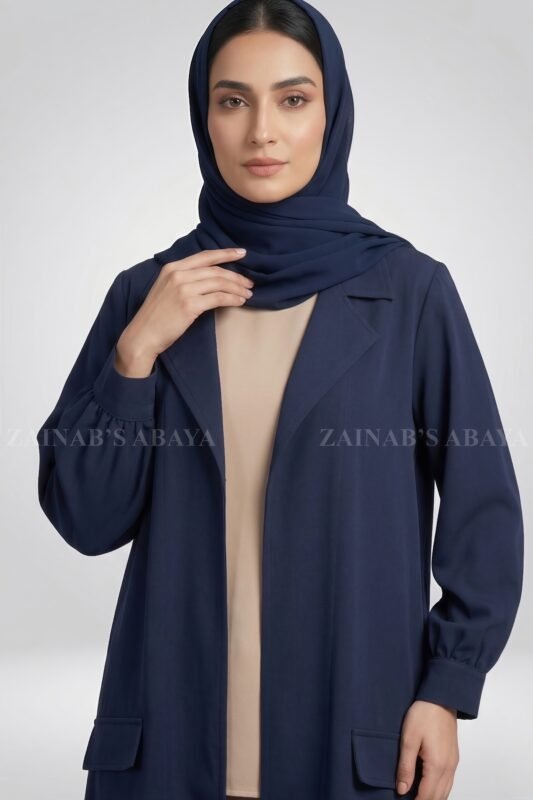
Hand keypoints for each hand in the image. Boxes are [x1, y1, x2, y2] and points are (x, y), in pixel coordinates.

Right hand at [116, 247, 253, 372]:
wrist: (143, 335)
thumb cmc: (156, 316)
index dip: (225, 253)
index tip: (241, 253)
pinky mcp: (189, 304)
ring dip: (237, 288)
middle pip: (215, 270)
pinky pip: (218, 298)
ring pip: (219, 283)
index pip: (204, 256)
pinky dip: (232, 299)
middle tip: (249, 283)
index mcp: (172, 268)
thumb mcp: (166, 289)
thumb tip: (210, 279)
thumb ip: (184, 280)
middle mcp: (178, 274)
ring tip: (248, 294)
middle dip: (236, 276)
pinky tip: (239, 302)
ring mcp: (183, 289)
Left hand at [396, 700, 458, 798]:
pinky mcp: (453, 757)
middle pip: (438, 797)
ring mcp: (453, 763)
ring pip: (446, 791)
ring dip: (433, 797)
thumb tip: (402, 789)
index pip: (427, 796)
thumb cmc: (424, 714)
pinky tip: (429, 786)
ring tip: (418, 796)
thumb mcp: (408, 739)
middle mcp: (448, 768)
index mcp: (437, 766)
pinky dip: (439, 789)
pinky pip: (448, 781)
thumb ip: (406, 767)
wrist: (441, 698)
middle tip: (410, 799)